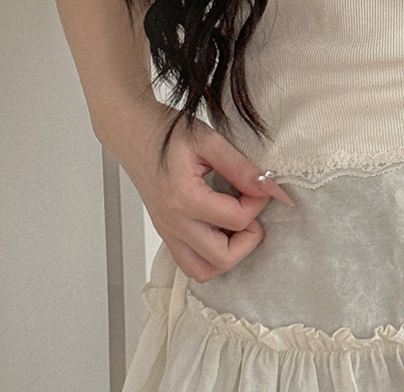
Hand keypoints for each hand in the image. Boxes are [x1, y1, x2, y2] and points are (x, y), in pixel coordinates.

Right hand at [110, 101, 295, 283]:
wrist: (133, 132)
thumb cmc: (166, 132)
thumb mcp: (209, 141)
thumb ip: (241, 168)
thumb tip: (270, 188)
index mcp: (184, 198)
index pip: (236, 219)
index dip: (259, 202)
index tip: (262, 186)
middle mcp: (173, 223)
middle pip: (222, 257)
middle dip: (248, 238)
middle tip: (252, 210)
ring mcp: (167, 231)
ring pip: (203, 271)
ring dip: (228, 255)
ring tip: (236, 225)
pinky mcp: (165, 232)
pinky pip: (189, 262)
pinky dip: (210, 255)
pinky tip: (219, 229)